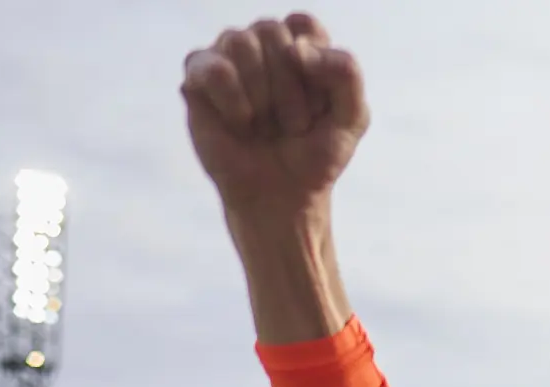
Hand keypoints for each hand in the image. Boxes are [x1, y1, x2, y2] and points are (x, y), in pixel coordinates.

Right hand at [182, 15, 367, 215]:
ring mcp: (227, 58)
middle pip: (272, 32)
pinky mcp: (197, 79)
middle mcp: (260, 44)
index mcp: (299, 46)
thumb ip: (347, 74)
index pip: (303, 25)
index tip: (318, 106)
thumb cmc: (315, 156)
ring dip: (262, 95)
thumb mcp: (352, 119)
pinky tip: (241, 123)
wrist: (282, 198)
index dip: (314, 66)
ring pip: (239, 41)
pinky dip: (234, 101)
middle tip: (293, 126)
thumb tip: (298, 48)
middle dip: (290, 88)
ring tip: (266, 126)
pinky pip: (213, 68)